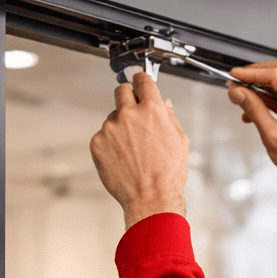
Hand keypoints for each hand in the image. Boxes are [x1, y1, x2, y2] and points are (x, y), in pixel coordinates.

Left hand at [90, 72, 188, 228]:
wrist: (151, 198)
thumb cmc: (167, 175)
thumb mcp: (179, 141)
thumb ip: (170, 117)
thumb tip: (165, 105)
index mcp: (152, 110)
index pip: (142, 80)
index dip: (141, 81)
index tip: (139, 84)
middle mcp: (129, 114)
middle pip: (121, 90)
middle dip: (127, 99)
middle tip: (133, 115)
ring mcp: (110, 128)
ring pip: (112, 117)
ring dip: (119, 127)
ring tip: (131, 151)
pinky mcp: (97, 143)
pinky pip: (102, 136)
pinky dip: (110, 144)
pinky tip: (122, 159)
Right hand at [228, 58, 276, 212]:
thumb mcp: (273, 137)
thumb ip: (255, 110)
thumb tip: (239, 93)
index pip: (275, 75)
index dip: (251, 72)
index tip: (234, 75)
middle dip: (256, 73)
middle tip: (237, 82)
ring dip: (261, 86)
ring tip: (243, 98)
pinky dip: (268, 97)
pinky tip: (254, 109)